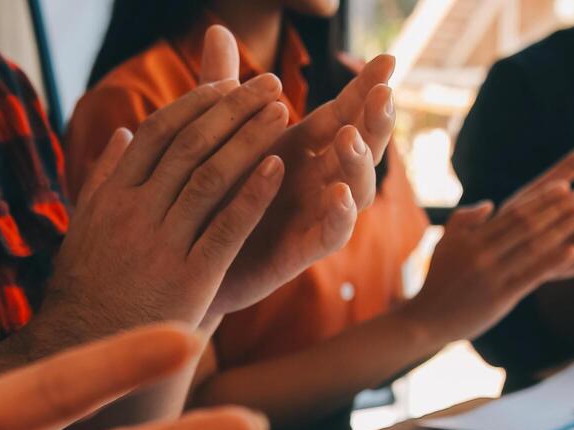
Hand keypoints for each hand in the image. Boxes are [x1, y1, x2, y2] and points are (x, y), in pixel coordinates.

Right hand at [42, 65, 289, 338]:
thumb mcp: (84, 228)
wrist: (85, 352)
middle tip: (269, 84)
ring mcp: (161, 245)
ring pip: (210, 177)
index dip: (197, 102)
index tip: (229, 81)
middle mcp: (134, 213)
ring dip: (250, 139)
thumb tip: (119, 133)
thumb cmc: (87, 291)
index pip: (156, 132)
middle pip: (189, 145)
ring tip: (282, 113)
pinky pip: (225, 229)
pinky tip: (278, 170)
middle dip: (233, 109)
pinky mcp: (189, 279)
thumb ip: (102, 180)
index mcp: (112, 196)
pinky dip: (252, 196)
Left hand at [198, 25, 397, 317]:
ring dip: (358, 162)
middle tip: (383, 93)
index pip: (343, 112)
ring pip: (356, 189)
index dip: (364, 88)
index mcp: (300, 146)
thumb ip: (223, 86)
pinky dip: (340, 215)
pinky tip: (340, 194)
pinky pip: (331, 234)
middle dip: (375, 120)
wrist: (186, 259)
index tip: (387, 60)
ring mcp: (313, 214)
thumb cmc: (209, 196)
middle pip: (361, 146)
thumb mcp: (216, 134)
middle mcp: (316, 178)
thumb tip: (217, 28)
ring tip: (350, 138)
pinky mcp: (301, 251)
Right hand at [402, 179, 573, 342]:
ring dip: (561, 229)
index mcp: (472, 239)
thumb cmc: (438, 281)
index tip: (564, 186)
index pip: (513, 213)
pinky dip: (553, 261)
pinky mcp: (500, 297)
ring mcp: (492, 276)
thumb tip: (490, 205)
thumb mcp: (444, 244)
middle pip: (527, 225)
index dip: (541, 199)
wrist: (425, 320)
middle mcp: (483, 254)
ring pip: (533, 247)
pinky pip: (531, 275)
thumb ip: (464, 221)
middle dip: (557, 209)